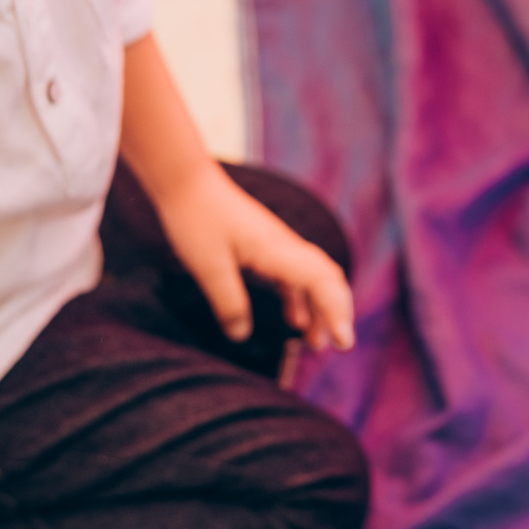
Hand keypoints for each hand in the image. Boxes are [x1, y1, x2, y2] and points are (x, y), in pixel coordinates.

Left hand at [156, 165, 354, 352]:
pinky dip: (299, 299)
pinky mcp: (264, 246)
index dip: (337, 312)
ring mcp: (277, 245)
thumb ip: (227, 302)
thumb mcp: (207, 266)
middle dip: (337, 312)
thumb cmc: (196, 219)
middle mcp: (284, 246)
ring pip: (311, 279)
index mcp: (277, 249)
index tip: (343, 343)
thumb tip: (242, 335)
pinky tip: (294, 320)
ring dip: (318, 309)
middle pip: (326, 279)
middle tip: (338, 347)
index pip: (322, 282)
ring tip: (315, 343)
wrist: (186, 181)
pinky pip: (292, 275)